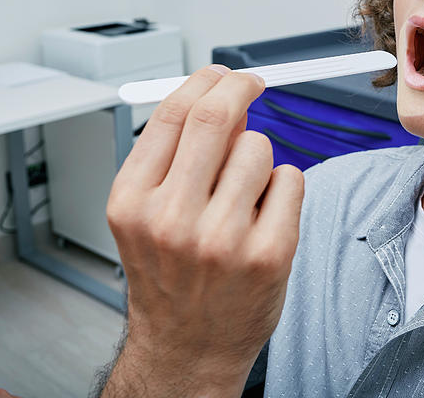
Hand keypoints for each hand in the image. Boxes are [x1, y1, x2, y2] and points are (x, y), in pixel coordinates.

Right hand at [102, 65, 303, 396]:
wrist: (189, 348)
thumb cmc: (171, 279)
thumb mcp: (149, 214)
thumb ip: (177, 155)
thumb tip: (224, 98)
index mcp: (133, 201)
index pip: (174, 113)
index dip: (206, 81)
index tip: (224, 75)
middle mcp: (172, 219)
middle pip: (216, 115)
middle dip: (241, 86)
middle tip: (253, 83)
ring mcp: (222, 238)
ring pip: (259, 146)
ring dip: (258, 156)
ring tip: (244, 195)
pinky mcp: (268, 253)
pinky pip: (290, 178)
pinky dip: (282, 186)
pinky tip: (263, 216)